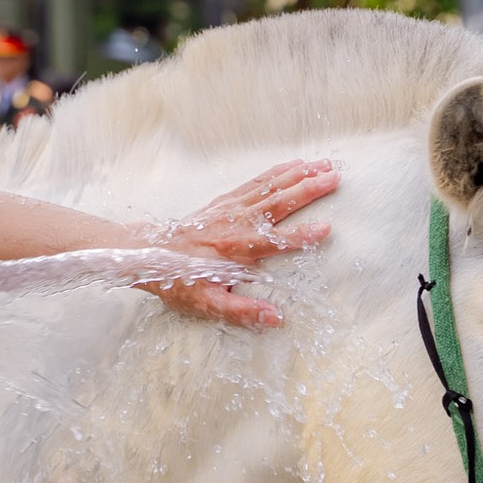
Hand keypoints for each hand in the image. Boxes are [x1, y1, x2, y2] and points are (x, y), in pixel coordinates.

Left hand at [143, 159, 337, 326]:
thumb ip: (242, 311)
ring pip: (270, 187)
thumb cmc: (178, 281)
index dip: (300, 236)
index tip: (326, 228)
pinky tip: (295, 164)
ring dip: (299, 175)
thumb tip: (277, 318)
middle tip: (335, 178)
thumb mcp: (207, 303)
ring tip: (326, 164)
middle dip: (308, 190)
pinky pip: (256, 182)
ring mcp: (230, 208)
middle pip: (278, 203)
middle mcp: (235, 223)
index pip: (274, 241)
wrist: (147, 254)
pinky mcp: (225, 201)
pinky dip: (277, 172)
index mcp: (234, 249)